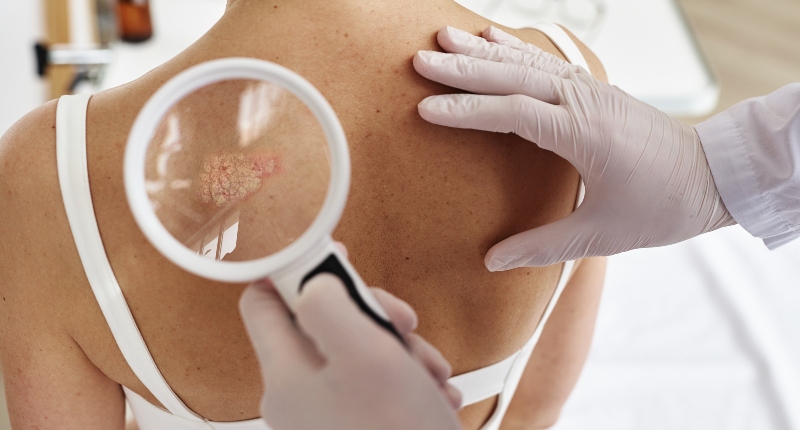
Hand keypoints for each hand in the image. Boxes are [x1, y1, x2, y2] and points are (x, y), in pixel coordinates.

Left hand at [239, 270, 461, 428]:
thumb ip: (328, 304)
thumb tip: (314, 281)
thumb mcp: (366, 352)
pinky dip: (405, 380)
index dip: (294, 270)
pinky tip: (434, 393)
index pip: (260, 302)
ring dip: (398, 349)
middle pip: (321, 324)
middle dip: (370, 315)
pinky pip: (373, 386)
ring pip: (356, 353)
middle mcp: (297, 398)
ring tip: (431, 372)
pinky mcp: (354, 428)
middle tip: (404, 324)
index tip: (336, 258)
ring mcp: (325, 417)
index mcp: (285, 376)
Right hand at [413, 26, 734, 269]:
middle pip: (513, 77)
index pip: (512, 114)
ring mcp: (591, 91)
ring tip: (443, 37)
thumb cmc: (662, 207)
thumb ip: (543, 246)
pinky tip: (492, 38)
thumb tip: (491, 260)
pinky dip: (515, 49)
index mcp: (584, 134)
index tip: (425, 109)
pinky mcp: (595, 90)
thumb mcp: (601, 235)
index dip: (466, 111)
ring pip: (527, 63)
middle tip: (420, 59)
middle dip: (463, 68)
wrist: (713, 177)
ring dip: (482, 50)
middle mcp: (585, 103)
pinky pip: (546, 63)